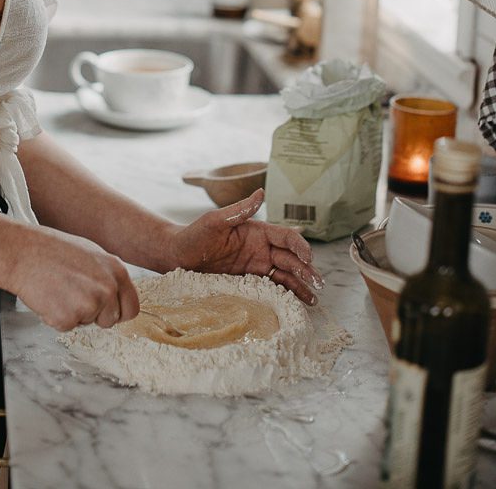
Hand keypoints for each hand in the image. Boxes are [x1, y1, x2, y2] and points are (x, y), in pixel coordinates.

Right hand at [6, 225, 139, 331]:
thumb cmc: (54, 250)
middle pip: (111, 320)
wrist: (25, 252)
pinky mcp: (69, 318)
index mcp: (117, 270)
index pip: (132, 307)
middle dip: (95, 315)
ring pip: (88, 323)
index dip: (118, 312)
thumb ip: (107, 276)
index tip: (108, 311)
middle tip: (74, 296)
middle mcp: (108, 288)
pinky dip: (57, 317)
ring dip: (75, 314)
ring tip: (60, 290)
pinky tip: (50, 297)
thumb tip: (115, 295)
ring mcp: (90, 304)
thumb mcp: (92, 255)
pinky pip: (67, 327)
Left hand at [169, 189, 322, 304]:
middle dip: (306, 269)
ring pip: (285, 274)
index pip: (284, 236)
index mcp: (256, 231)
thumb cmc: (193, 235)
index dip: (299, 246)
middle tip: (318, 283)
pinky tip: (298, 303)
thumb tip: (261, 192)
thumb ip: (238, 209)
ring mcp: (256, 266)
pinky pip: (272, 287)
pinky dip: (287, 294)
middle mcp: (260, 248)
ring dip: (301, 284)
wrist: (176, 258)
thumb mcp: (215, 221)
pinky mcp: (249, 282)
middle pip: (290, 258)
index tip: (308, 258)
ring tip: (313, 298)